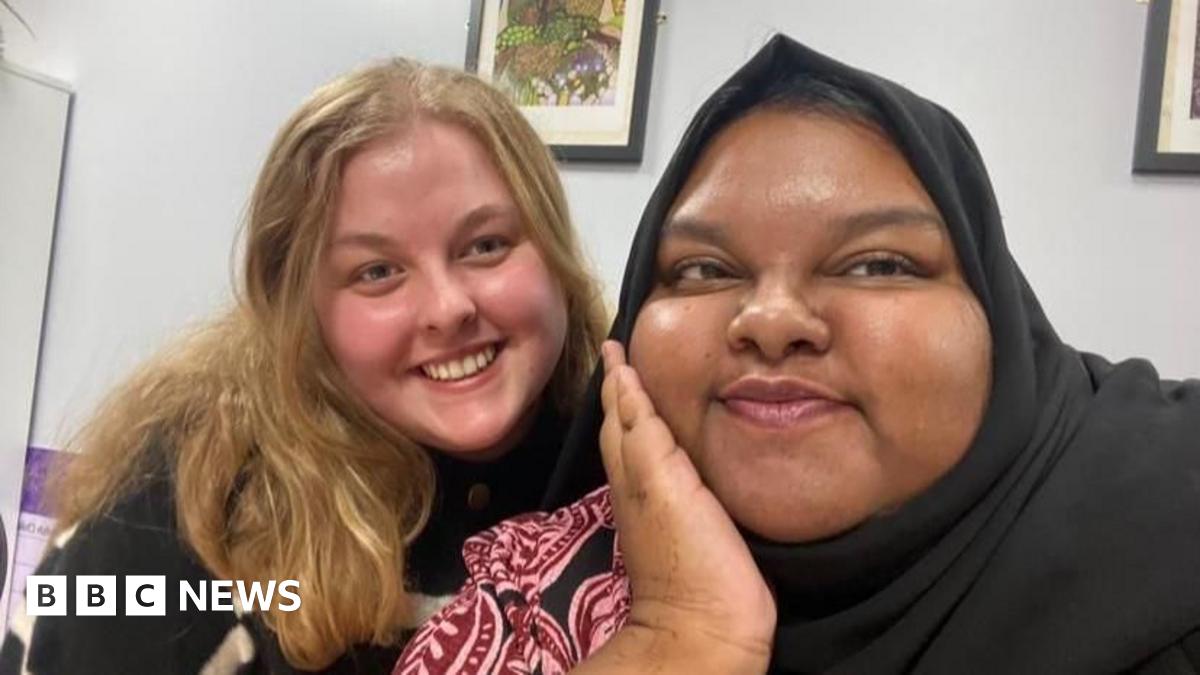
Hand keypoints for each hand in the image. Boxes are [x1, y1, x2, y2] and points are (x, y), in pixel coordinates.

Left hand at [581, 341, 775, 672]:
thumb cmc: (686, 556)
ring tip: (658, 380)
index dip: (619, 375)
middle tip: (633, 349)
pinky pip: (679, 464)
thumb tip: (625, 384)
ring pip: (651, 441)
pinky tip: (691, 436)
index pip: (621, 409)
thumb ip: (645, 437)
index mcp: (634, 468)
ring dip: (648, 409)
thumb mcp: (661, 486)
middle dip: (627, 385)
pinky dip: (676, 440)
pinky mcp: (698, 519)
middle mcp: (645, 481)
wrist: (710, 625)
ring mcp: (669, 502)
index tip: (618, 340)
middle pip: (629, 422)